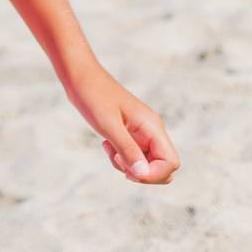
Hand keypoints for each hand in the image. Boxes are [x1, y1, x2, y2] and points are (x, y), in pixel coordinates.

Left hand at [65, 62, 180, 184]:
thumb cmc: (94, 96)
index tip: (129, 172)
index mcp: (153, 126)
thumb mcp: (109, 125)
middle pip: (163, 168)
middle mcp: (152, 130)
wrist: (80, 77)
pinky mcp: (130, 134)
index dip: (154, 175)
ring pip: (147, 165)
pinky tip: (107, 145)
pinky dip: (122, 159)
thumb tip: (143, 174)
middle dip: (142, 174)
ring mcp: (142, 133)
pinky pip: (134, 157)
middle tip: (119, 161)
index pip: (171, 163)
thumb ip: (128, 150)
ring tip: (110, 150)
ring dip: (129, 167)